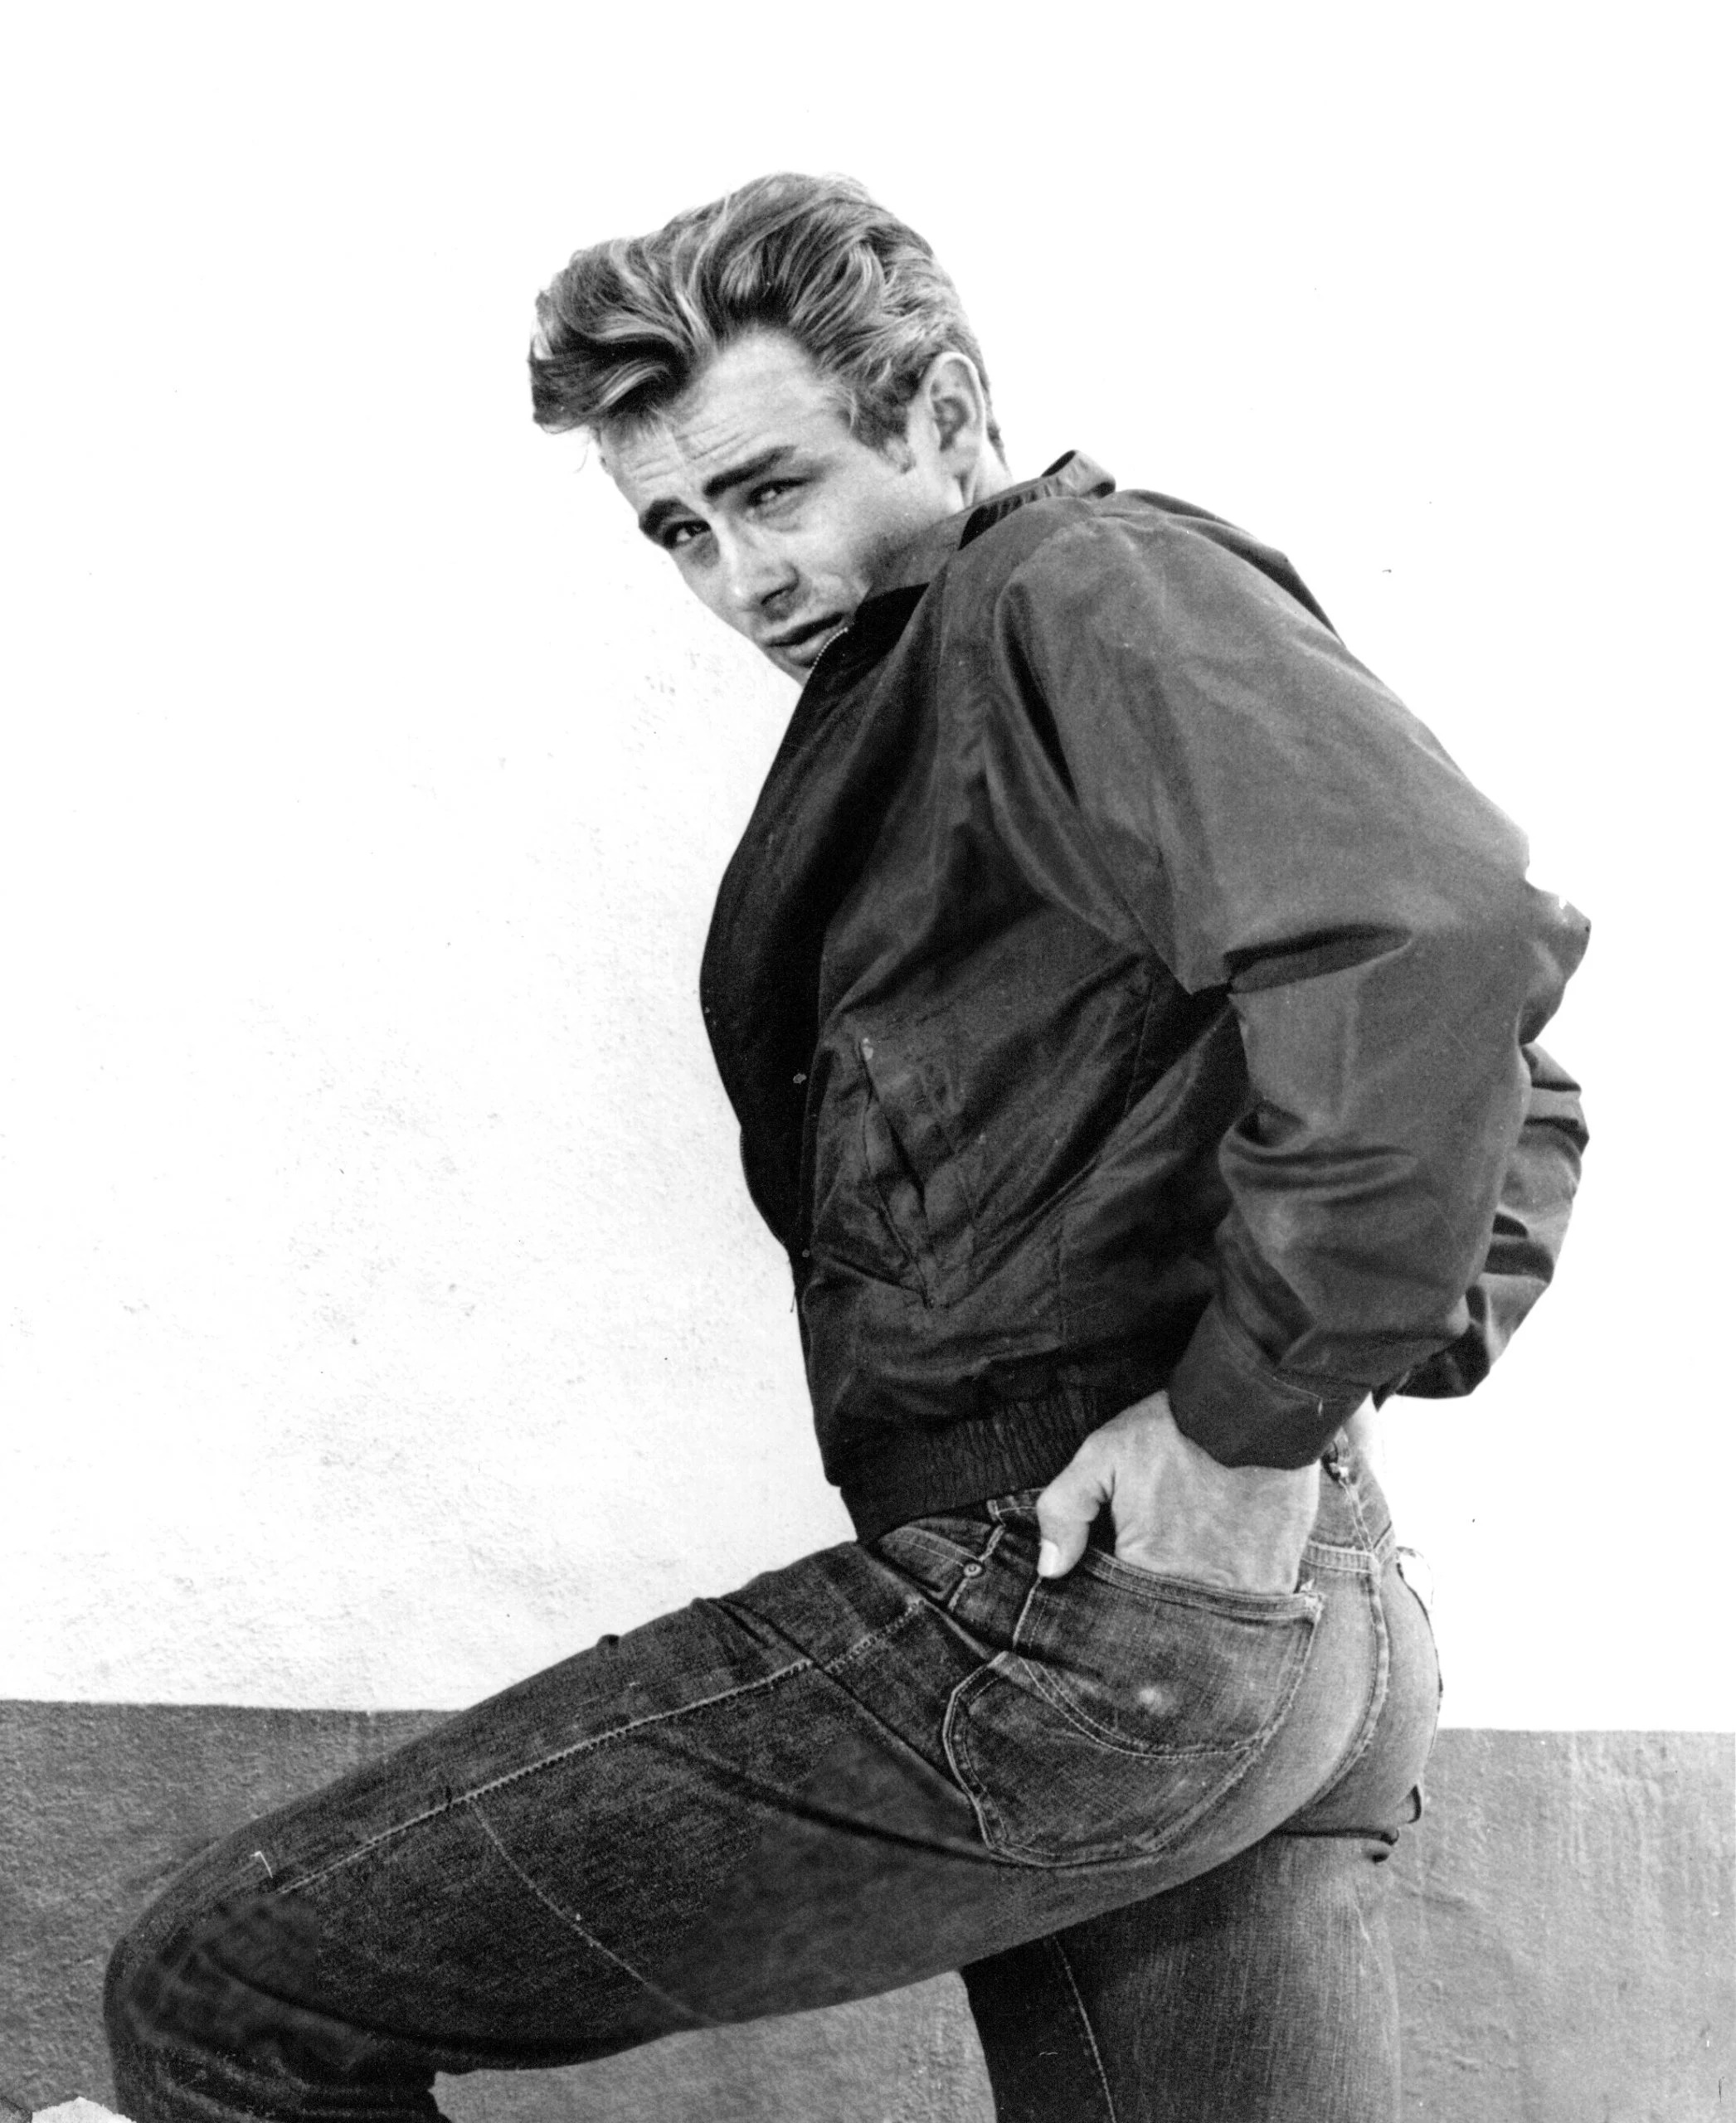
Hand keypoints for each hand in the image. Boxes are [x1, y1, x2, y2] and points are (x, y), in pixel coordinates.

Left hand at [1034, 1390, 1320, 1593]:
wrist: (1253, 1407)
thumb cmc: (1173, 1430)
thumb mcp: (1101, 1455)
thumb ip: (1065, 1510)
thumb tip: (1050, 1570)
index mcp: (1147, 1567)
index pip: (1123, 1613)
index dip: (1123, 1597)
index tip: (1129, 1575)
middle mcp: (1194, 1590)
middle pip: (1169, 1622)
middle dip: (1162, 1610)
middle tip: (1168, 1566)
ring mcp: (1241, 1590)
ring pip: (1212, 1621)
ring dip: (1202, 1606)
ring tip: (1200, 1569)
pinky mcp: (1277, 1579)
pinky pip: (1255, 1610)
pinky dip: (1241, 1596)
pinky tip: (1231, 1566)